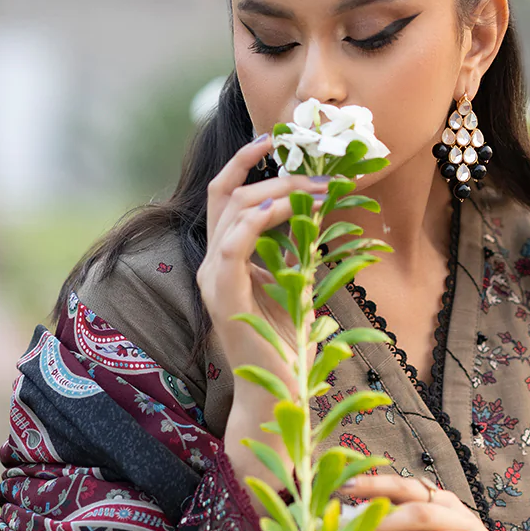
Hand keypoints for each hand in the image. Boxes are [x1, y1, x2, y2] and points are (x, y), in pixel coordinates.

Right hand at [198, 134, 331, 405]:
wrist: (278, 392)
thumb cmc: (286, 343)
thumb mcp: (296, 283)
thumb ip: (297, 248)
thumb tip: (317, 210)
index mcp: (225, 258)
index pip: (224, 195)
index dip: (244, 162)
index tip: (274, 139)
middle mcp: (212, 264)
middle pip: (227, 194)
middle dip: (273, 174)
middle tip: (317, 173)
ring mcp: (213, 280)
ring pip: (231, 213)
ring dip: (275, 193)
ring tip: (313, 189)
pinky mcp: (224, 298)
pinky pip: (232, 247)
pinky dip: (256, 222)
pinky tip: (282, 210)